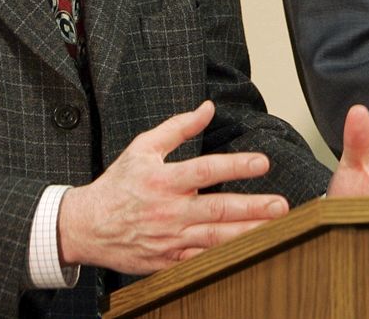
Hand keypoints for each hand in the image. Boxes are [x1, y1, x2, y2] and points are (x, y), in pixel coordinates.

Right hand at [57, 100, 289, 274]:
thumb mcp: (143, 147)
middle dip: (252, 208)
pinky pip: (202, 260)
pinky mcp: (169, 260)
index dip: (236, 165)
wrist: (86, 226)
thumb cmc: (118, 184)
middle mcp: (169, 210)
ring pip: (215, 238)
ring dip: (248, 234)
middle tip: (281, 205)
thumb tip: (207, 108)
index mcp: (163, 179)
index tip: (262, 162)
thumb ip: (178, 128)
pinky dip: (225, 258)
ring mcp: (170, 239)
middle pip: (217, 209)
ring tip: (276, 229)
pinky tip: (249, 252)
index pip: (206, 170)